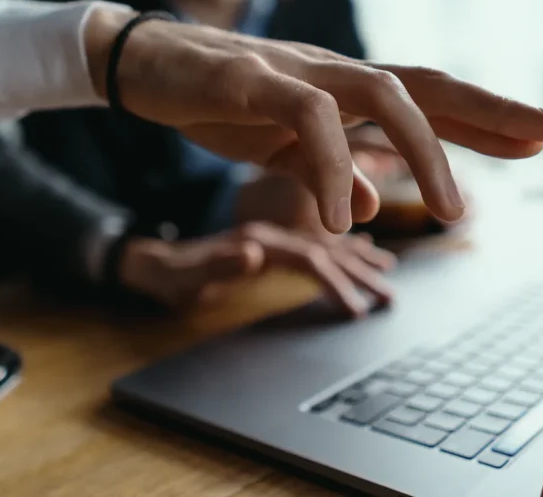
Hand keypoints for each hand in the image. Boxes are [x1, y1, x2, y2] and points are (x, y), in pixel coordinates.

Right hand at [85, 7, 542, 234]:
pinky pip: (306, 119)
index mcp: (344, 91)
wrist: (145, 64)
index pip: (430, 97)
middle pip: (429, 83)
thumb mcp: (279, 150)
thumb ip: (326, 172)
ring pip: (383, 94)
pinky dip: (332, 167)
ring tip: (450, 214)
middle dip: (494, 109)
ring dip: (425, 153)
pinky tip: (343, 218)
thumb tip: (373, 203)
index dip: (489, 116)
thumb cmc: (217, 101)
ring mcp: (297, 71)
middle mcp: (334, 73)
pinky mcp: (253, 79)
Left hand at [117, 223, 396, 316]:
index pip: (308, 256)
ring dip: (358, 260)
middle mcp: (270, 234)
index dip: (335, 282)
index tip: (357, 309)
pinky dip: (343, 248)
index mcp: (256, 238)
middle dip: (360, 273)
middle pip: (326, 248)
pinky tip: (364, 250)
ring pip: (326, 245)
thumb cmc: (169, 275)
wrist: (152, 262)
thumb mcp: (185, 276)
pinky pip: (317, 243)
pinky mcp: (272, 243)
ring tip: (389, 274)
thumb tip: (253, 252)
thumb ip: (217, 264)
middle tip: (390, 297)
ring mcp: (273, 237)